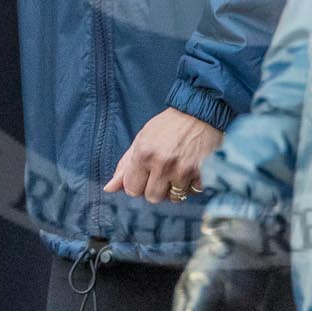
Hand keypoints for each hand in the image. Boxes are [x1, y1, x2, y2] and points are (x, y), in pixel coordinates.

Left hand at [105, 108, 223, 203]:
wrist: (202, 112)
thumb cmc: (169, 125)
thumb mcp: (143, 138)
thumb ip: (125, 165)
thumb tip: (108, 189)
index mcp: (144, 153)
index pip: (132, 190)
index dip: (138, 184)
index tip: (145, 174)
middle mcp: (163, 164)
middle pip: (152, 197)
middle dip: (156, 188)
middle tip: (163, 171)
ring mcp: (184, 170)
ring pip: (174, 198)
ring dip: (175, 188)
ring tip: (179, 169)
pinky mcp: (203, 173)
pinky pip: (193, 193)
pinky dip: (192, 185)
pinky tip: (192, 169)